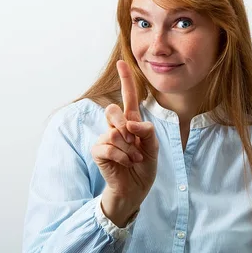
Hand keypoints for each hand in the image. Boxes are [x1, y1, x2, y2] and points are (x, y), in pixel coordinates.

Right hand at [91, 60, 158, 225]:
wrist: (135, 189)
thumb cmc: (144, 167)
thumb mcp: (153, 148)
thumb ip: (147, 133)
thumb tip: (132, 123)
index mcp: (131, 123)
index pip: (128, 97)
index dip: (126, 80)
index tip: (122, 63)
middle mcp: (116, 127)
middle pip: (113, 110)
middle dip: (125, 125)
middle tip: (135, 144)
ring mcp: (105, 138)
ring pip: (114, 131)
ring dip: (129, 148)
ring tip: (135, 159)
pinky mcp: (98, 151)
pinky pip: (108, 146)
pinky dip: (121, 156)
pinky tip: (126, 163)